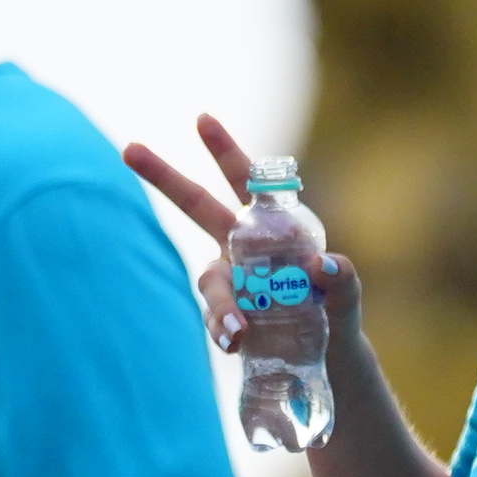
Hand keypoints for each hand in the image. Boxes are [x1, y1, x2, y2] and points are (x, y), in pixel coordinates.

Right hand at [124, 113, 365, 353]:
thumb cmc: (336, 311)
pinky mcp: (229, 319)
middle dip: (164, 175)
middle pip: (196, 205)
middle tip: (130, 148)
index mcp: (270, 226)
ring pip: (211, 281)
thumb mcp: (347, 295)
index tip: (202, 118)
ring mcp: (232, 282)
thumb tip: (320, 265)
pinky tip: (235, 343)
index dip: (224, 150)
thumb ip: (343, 279)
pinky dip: (223, 330)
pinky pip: (217, 321)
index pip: (245, 181)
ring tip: (238, 332)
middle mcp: (241, 247)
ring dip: (220, 303)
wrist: (329, 358)